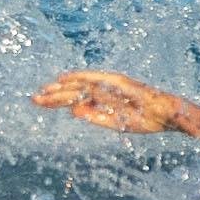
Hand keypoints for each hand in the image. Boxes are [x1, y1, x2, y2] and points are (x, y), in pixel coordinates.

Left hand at [29, 70, 190, 134]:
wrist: (166, 114)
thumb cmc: (145, 120)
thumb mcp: (116, 122)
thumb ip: (96, 116)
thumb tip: (74, 110)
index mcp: (102, 100)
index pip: (74, 99)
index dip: (56, 100)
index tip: (39, 101)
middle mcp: (104, 90)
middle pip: (73, 90)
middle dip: (53, 94)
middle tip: (33, 98)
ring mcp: (111, 85)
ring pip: (81, 83)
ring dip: (62, 86)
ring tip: (44, 89)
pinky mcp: (118, 81)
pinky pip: (96, 78)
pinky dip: (80, 76)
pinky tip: (65, 77)